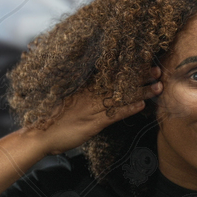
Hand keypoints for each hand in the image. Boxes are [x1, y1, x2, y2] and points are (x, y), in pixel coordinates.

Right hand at [31, 66, 162, 155]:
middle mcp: (89, 95)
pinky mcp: (92, 123)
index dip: (127, 68)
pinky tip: (141, 105)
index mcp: (84, 88)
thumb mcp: (66, 101)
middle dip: (139, 76)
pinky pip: (113, 114)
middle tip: (157, 69)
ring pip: (120, 97)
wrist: (38, 135)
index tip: (142, 61)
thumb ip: (81, 94)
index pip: (109, 74)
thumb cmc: (50, 120)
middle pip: (118, 82)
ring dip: (140, 91)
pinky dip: (128, 109)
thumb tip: (94, 89)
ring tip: (157, 86)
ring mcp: (91, 108)